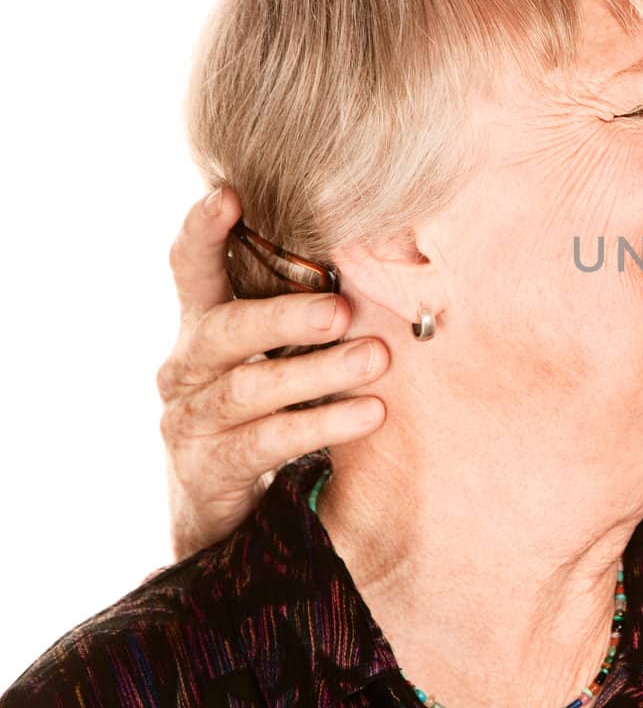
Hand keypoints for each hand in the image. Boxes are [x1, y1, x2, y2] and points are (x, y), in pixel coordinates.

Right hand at [157, 188, 389, 558]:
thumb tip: (391, 258)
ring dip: (317, 372)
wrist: (235, 513)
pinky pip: (267, 441)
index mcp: (202, 326)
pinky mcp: (209, 469)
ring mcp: (191, 421)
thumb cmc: (272, 409)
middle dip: (286, 316)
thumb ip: (311, 314)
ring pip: (250, 388)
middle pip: (226, 330)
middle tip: (343, 310)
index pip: (190, 269)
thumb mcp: (281, 354)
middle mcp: (185, 368)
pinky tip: (370, 414)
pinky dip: (321, 424)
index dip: (202, 231)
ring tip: (377, 360)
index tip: (229, 194)